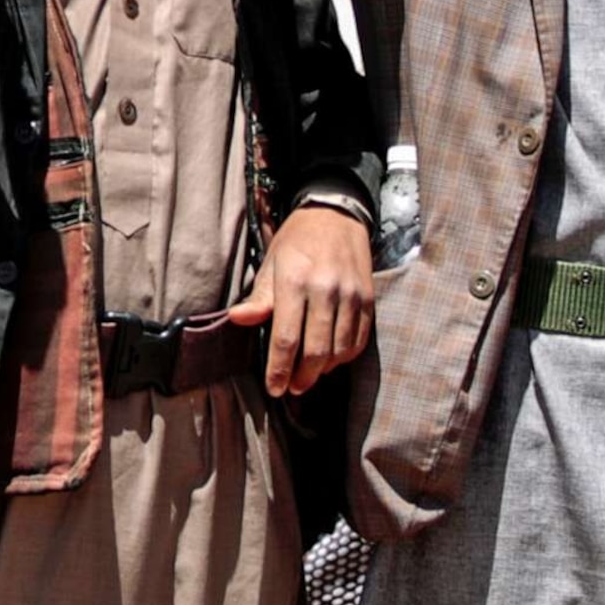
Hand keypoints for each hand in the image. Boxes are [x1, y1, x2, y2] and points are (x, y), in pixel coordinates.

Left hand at [227, 202, 375, 395]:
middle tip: (291, 389)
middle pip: (314, 350)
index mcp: (294, 280)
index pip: (285, 337)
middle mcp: (325, 290)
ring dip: (322, 371)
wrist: (336, 215)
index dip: (279, 369)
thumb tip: (236, 320)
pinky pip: (358, 340)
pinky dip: (344, 357)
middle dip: (301, 377)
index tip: (274, 388)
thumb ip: (259, 297)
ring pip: (339, 350)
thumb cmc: (296, 242)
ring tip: (307, 377)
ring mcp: (351, 296)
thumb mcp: (270, 263)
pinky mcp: (369, 300)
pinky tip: (329, 361)